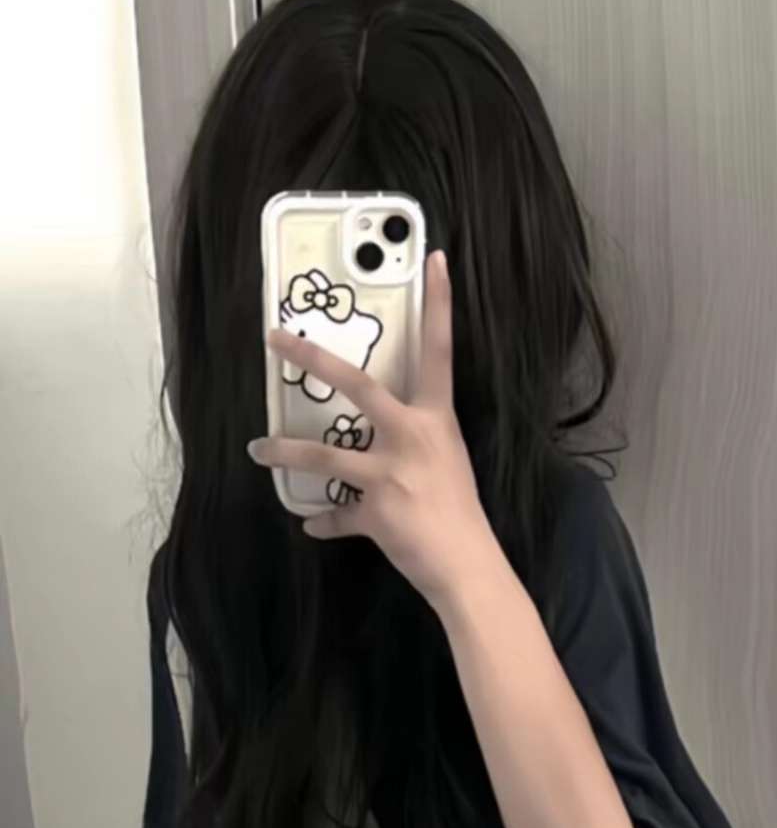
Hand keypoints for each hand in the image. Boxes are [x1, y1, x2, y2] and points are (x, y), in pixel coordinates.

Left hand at [248, 248, 496, 607]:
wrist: (468, 566)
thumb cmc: (461, 514)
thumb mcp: (448, 463)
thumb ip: (417, 443)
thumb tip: (387, 443)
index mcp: (437, 419)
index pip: (440, 352)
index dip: (438, 305)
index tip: (435, 260)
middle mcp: (412, 437)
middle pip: (357, 384)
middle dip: (313, 357)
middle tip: (276, 336)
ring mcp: (391, 473)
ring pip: (324, 454)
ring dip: (285, 452)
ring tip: (256, 450)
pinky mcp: (374, 511)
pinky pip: (336, 514)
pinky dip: (324, 521)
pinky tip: (313, 525)